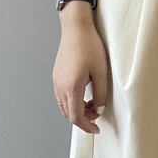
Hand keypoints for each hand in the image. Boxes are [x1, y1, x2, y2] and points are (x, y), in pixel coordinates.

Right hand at [52, 19, 108, 133]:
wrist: (76, 28)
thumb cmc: (89, 46)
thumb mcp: (101, 71)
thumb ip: (101, 93)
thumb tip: (99, 109)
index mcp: (71, 87)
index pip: (76, 117)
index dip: (86, 126)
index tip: (96, 129)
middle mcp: (60, 87)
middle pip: (68, 114)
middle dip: (83, 119)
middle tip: (97, 115)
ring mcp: (56, 81)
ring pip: (64, 106)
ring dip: (76, 110)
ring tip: (91, 104)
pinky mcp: (56, 76)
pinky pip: (61, 96)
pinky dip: (71, 102)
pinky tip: (83, 95)